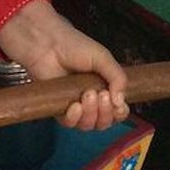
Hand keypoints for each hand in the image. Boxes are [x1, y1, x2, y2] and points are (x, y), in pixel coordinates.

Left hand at [0, 0, 129, 130]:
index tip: (118, 105)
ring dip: (91, 114)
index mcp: (105, 88)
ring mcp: (75, 106)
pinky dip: (75, 118)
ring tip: (87, 94)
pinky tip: (75, 106)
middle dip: (106, 112)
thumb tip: (120, 102)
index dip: (120, 112)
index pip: (118, 111)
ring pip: (89, 125)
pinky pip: (70, 124)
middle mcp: (92, 101)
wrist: (49, 45)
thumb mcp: (103, 58)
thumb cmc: (75, 47)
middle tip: (102, 95)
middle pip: (105, 122)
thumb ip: (118, 78)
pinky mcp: (59, 110)